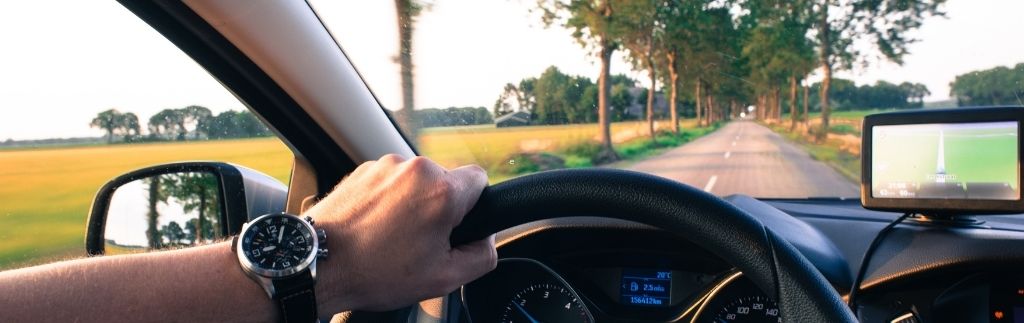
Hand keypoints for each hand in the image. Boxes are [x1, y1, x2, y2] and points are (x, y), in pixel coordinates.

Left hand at [305, 155, 496, 311]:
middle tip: (420, 242)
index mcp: (442, 191)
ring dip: (413, 204)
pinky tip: (375, 228)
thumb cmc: (375, 272)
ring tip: (391, 237)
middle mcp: (416, 169)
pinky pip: (391, 182)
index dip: (474, 207)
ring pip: (417, 183)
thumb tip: (487, 240)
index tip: (455, 227)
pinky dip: (389, 201)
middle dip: (439, 209)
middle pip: (446, 182)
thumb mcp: (444, 278)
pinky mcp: (364, 169)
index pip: (480, 179)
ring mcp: (386, 166)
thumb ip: (482, 256)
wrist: (318, 264)